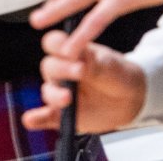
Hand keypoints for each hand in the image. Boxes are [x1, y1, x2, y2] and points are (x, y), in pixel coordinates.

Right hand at [21, 30, 145, 133]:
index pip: (54, 43)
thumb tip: (79, 64)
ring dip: (54, 95)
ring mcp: (59, 92)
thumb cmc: (117, 74)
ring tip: (68, 99)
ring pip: (48, 92)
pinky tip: (32, 120)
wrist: (130, 99)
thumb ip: (93, 64)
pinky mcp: (60, 113)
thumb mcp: (109, 66)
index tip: (69, 50)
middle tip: (79, 72)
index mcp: (71, 52)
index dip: (56, 44)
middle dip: (62, 70)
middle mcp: (60, 72)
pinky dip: (37, 119)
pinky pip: (45, 117)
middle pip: (49, 67)